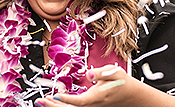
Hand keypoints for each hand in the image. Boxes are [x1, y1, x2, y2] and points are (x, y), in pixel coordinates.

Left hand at [35, 65, 174, 106]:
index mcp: (98, 97)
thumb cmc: (124, 84)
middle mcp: (93, 105)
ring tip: (43, 102)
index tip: (54, 95)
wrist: (133, 96)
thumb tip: (89, 73)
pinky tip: (55, 103)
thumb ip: (102, 72)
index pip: (79, 101)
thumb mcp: (115, 72)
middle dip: (55, 106)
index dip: (66, 100)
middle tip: (41, 100)